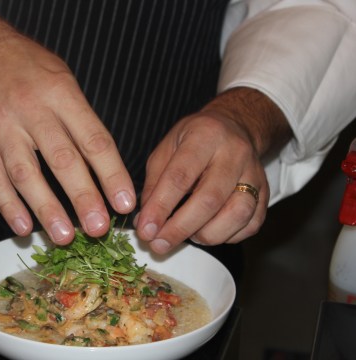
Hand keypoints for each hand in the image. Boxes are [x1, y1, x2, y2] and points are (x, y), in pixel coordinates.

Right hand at [0, 0, 135, 243]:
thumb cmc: (28, 67)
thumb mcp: (63, 79)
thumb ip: (81, 120)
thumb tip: (105, 168)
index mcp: (61, 94)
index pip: (93, 139)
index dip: (111, 174)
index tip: (125, 202)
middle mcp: (32, 109)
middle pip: (61, 159)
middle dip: (83, 197)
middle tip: (98, 228)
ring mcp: (1, 125)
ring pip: (25, 173)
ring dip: (46, 207)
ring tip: (64, 236)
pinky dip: (7, 204)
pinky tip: (22, 225)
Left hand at [134, 88, 290, 252]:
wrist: (235, 127)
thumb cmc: (194, 140)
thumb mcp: (166, 149)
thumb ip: (154, 184)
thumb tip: (145, 222)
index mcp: (205, 136)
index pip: (180, 177)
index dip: (161, 207)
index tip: (146, 229)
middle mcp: (235, 154)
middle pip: (210, 199)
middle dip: (180, 228)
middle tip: (159, 244)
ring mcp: (254, 174)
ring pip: (237, 215)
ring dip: (206, 235)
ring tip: (187, 236)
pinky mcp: (266, 193)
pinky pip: (251, 224)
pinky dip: (227, 236)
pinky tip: (208, 232)